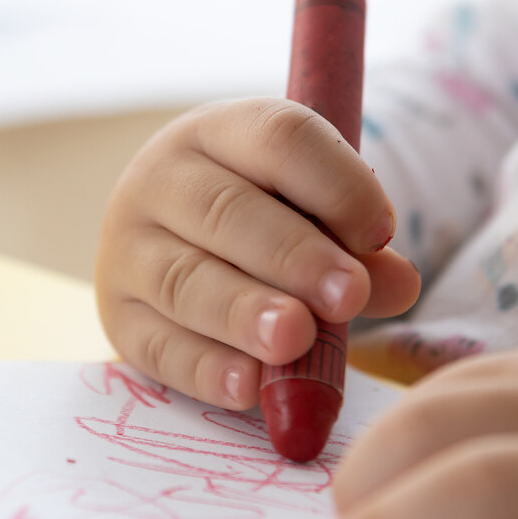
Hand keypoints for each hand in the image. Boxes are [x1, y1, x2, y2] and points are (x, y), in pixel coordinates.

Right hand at [94, 97, 419, 409]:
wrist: (163, 241)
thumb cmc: (257, 220)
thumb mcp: (305, 211)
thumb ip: (354, 248)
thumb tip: (400, 285)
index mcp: (217, 133)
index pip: (278, 139)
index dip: (334, 183)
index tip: (380, 234)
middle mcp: (160, 181)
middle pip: (226, 212)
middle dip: (292, 256)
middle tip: (346, 296)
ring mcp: (128, 250)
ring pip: (185, 280)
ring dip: (243, 312)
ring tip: (294, 339)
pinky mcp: (118, 317)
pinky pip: (159, 345)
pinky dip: (205, 368)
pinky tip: (249, 385)